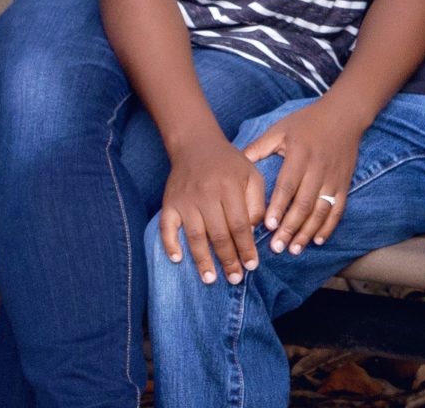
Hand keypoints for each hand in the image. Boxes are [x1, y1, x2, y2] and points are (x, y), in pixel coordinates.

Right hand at [158, 133, 265, 284]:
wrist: (197, 144)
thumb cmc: (229, 163)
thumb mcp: (251, 175)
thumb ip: (257, 201)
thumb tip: (256, 231)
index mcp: (230, 187)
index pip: (240, 224)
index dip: (246, 247)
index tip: (252, 266)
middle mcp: (207, 194)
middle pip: (218, 234)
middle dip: (228, 259)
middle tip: (235, 278)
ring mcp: (186, 200)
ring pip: (195, 235)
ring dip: (202, 260)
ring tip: (210, 279)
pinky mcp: (169, 203)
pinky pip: (167, 227)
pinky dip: (170, 244)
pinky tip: (177, 260)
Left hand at [242, 100, 363, 256]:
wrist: (344, 115)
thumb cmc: (307, 122)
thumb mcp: (281, 129)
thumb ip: (260, 147)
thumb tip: (238, 163)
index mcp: (299, 155)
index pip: (288, 185)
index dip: (278, 207)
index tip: (267, 226)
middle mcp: (318, 168)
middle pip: (304, 202)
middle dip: (290, 227)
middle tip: (277, 247)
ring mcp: (333, 177)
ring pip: (321, 210)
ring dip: (307, 231)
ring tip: (294, 248)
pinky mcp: (344, 183)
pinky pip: (338, 209)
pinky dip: (328, 226)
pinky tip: (317, 240)